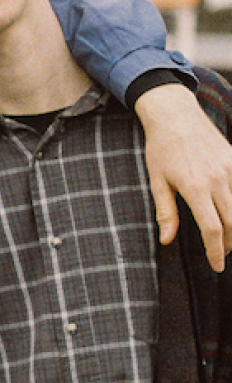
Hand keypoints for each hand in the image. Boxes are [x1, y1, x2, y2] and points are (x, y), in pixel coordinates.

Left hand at [135, 83, 231, 271]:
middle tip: (220, 254)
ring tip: (227, 239)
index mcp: (194, 187)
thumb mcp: (157, 181)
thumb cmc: (161, 150)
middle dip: (228, 244)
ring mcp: (231, 170)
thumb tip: (166, 241)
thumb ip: (166, 212)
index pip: (212, 228)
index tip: (216, 265)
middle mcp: (218, 179)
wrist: (177, 117)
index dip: (215, 251)